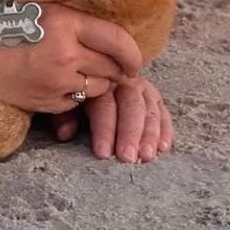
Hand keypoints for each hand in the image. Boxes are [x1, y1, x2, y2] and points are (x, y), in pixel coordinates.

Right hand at [0, 0, 141, 114]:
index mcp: (62, 25)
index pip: (118, 39)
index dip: (132, 49)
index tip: (132, 54)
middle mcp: (67, 56)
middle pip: (115, 66)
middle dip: (120, 65)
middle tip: (115, 61)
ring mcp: (58, 84)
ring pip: (101, 86)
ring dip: (101, 79)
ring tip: (87, 68)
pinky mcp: (49, 104)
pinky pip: (79, 99)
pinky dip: (79, 91)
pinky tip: (63, 79)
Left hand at [52, 76, 173, 162]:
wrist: (95, 71)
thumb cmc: (79, 93)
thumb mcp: (68, 100)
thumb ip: (65, 115)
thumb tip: (64, 134)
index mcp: (99, 80)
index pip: (104, 105)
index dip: (104, 130)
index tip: (103, 153)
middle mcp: (123, 81)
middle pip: (131, 106)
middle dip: (130, 134)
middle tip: (127, 158)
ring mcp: (142, 88)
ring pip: (149, 110)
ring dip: (149, 135)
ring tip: (146, 156)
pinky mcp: (155, 97)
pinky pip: (163, 113)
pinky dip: (165, 131)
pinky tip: (163, 148)